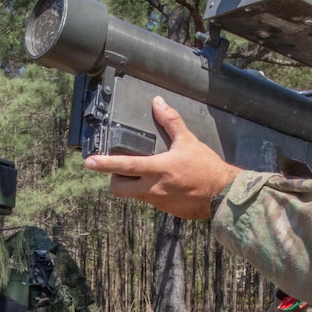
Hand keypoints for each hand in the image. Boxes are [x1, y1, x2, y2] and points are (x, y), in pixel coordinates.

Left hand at [85, 96, 240, 218]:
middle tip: (120, 169)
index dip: (104, 164)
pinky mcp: (165, 209)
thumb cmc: (206, 168)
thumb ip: (171, 121)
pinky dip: (148, 191)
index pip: (124, 166)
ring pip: (133, 195)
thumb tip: (158, 103)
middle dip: (114, 180)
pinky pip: (149, 200)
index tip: (89, 162)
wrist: (222, 195)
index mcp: (158, 169)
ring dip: (132, 185)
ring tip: (143, 173)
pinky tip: (162, 183)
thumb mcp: (188, 141)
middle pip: (119, 189)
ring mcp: (158, 201)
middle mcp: (153, 188)